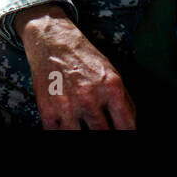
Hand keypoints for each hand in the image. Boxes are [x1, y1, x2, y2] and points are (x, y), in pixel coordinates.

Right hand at [14, 5, 135, 128]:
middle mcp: (89, 97)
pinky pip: (56, 134)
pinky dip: (62, 132)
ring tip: (83, 125)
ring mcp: (67, 104)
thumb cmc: (84, 57)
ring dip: (82, 133)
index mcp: (110, 87)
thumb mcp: (112, 73)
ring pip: (79, 137)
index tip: (123, 134)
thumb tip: (130, 125)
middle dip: (104, 134)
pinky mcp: (47, 109)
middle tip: (100, 128)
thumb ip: (124, 101)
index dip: (127, 134)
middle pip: (103, 134)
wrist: (52, 40)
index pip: (126, 126)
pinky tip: (67, 125)